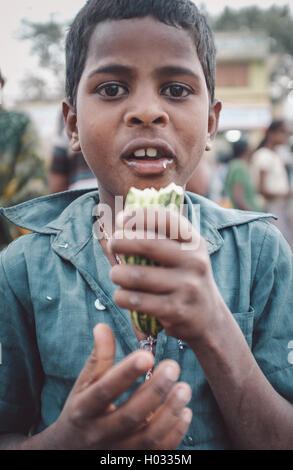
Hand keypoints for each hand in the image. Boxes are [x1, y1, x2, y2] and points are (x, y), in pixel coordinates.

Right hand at [50, 323, 191, 449]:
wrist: (69, 451)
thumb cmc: (81, 410)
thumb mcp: (84, 384)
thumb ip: (98, 357)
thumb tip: (103, 325)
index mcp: (83, 409)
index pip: (104, 391)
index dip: (125, 373)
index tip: (147, 354)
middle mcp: (98, 433)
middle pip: (130, 416)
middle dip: (155, 391)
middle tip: (174, 367)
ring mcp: (117, 451)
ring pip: (147, 437)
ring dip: (170, 412)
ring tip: (185, 389)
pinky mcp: (132, 461)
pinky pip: (158, 452)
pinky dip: (175, 434)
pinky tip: (185, 412)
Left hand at [109, 206, 228, 345]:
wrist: (208, 317)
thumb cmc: (184, 278)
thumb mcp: (184, 254)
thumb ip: (161, 238)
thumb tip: (120, 221)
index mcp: (194, 243)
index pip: (166, 219)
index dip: (139, 215)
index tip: (121, 219)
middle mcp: (194, 262)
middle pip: (148, 245)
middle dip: (121, 242)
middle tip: (112, 245)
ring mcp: (186, 287)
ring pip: (137, 276)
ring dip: (117, 274)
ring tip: (116, 275)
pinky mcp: (175, 310)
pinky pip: (137, 300)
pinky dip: (121, 297)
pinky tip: (121, 296)